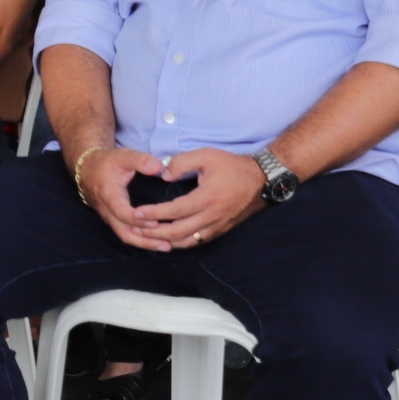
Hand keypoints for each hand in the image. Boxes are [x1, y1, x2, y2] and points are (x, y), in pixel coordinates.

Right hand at [70, 142, 168, 248]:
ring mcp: (109, 217)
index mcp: (108, 194)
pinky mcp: (113, 219)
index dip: (138, 220)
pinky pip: (126, 233)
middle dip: (145, 241)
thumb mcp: (122, 155)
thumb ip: (141, 160)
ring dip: (145, 243)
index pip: (121, 212)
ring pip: (125, 236)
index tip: (156, 222)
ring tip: (166, 246)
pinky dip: (141, 240)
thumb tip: (159, 168)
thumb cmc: (106, 162)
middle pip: (124, 232)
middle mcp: (107, 210)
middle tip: (167, 244)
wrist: (86, 168)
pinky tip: (157, 241)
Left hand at [132, 149, 268, 250]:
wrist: (262, 180)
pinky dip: (180, 243)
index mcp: (207, 198)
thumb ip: (182, 162)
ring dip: (165, 241)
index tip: (137, 212)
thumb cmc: (232, 166)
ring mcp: (217, 226)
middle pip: (177, 232)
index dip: (154, 213)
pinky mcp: (221, 230)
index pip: (174, 211)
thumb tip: (163, 175)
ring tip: (147, 235)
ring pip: (187, 242)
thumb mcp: (206, 156)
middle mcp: (212, 216)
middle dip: (154, 232)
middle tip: (136, 228)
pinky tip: (168, 239)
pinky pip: (197, 242)